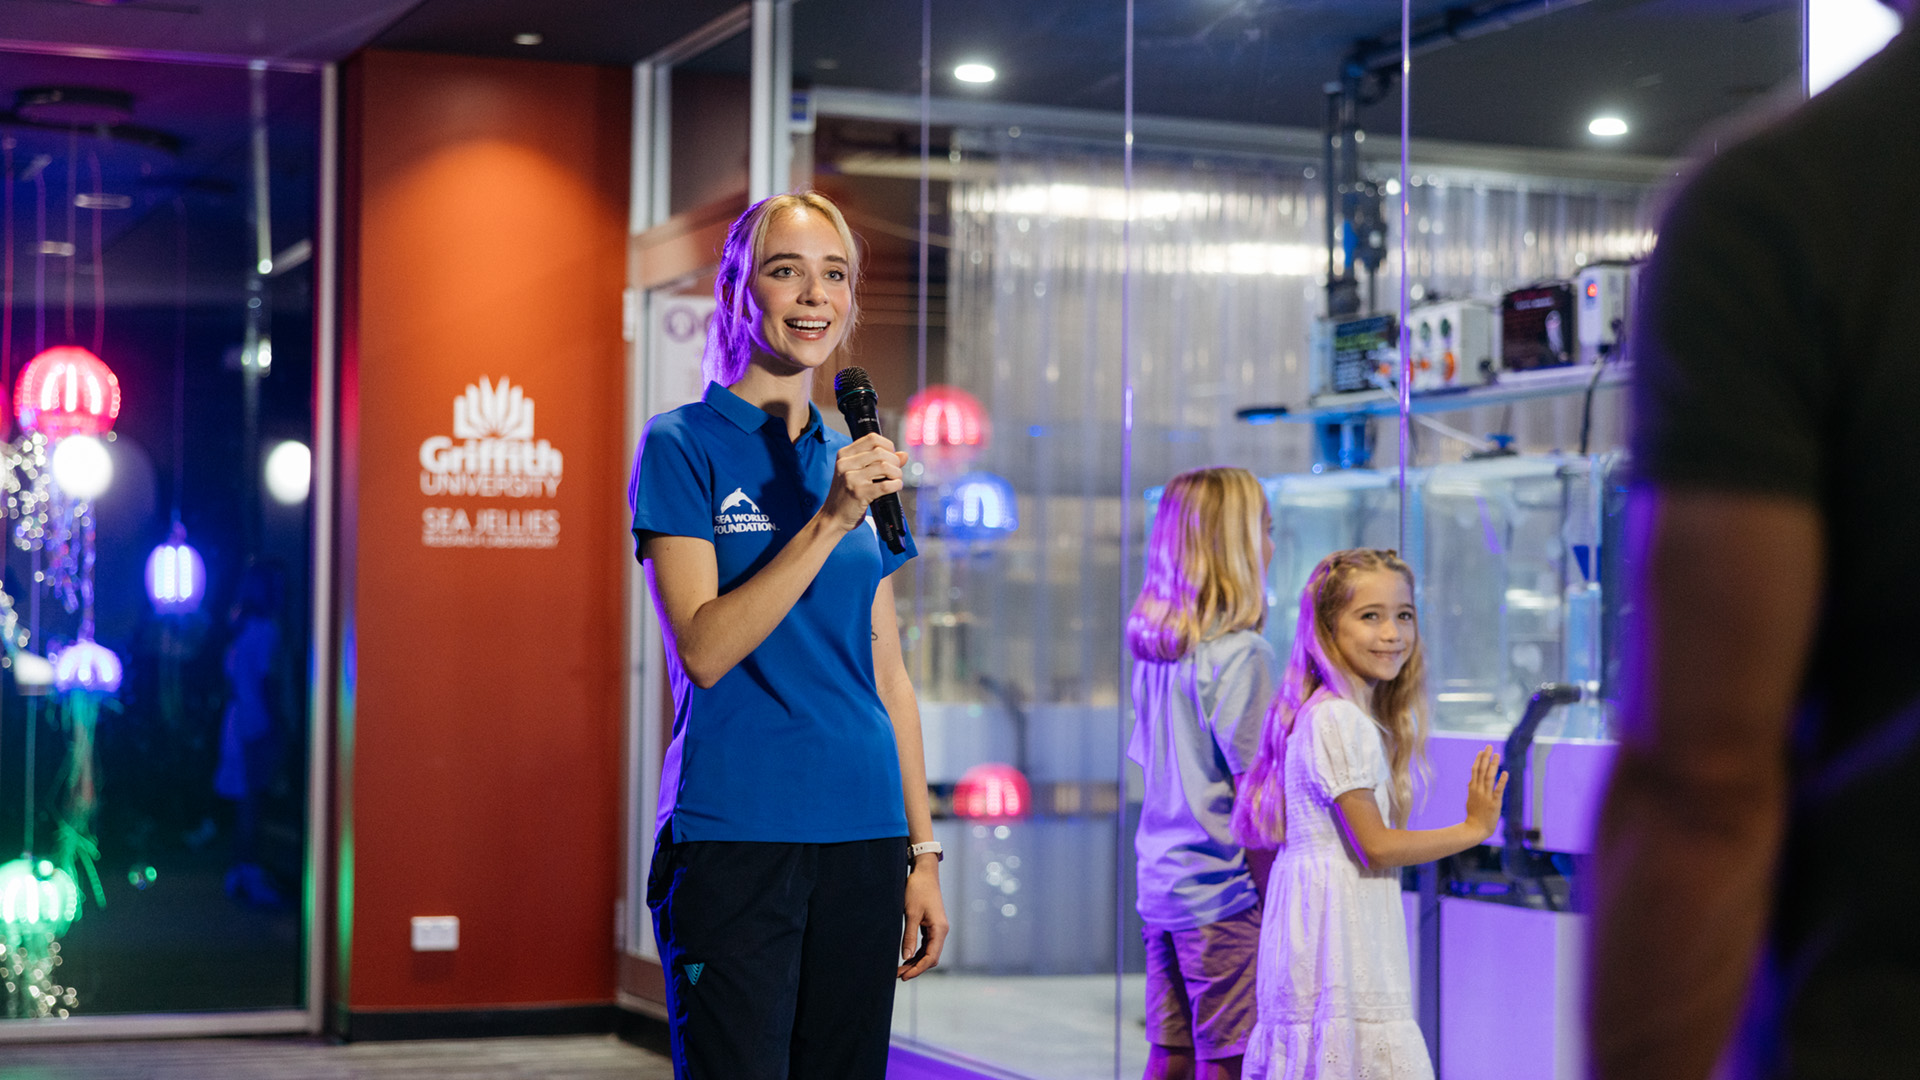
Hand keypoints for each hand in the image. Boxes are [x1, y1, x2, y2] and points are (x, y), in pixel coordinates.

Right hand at [823, 433, 906, 532]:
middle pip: (881, 452)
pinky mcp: (859, 493)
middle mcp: (845, 464)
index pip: (872, 438)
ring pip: (885, 466)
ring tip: (896, 480)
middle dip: (895, 461)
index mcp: (844, 455)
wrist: (832, 517)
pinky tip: (895, 487)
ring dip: (897, 474)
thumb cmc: (847, 495)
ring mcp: (851, 478)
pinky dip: (896, 485)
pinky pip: (886, 485)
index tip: (892, 455)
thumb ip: (879, 461)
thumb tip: (904, 455)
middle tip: (896, 471)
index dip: (888, 445)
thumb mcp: (858, 473)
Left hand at [898, 861, 947, 979]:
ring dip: (915, 961)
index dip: (918, 969)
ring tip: (900, 969)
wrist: (924, 873)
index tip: (904, 976)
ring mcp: (937, 928)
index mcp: (939, 929)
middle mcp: (941, 931)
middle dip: (916, 968)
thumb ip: (909, 936)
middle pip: (931, 957)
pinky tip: (906, 957)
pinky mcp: (931, 925)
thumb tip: (906, 957)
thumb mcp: (911, 913)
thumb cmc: (918, 890)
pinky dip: (917, 952)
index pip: (931, 957)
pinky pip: (926, 944)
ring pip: (928, 952)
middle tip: (898, 975)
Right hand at [1464, 745, 1508, 841]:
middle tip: (1489, 746)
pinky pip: (1498, 790)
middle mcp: (1479, 790)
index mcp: (1473, 789)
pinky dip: (1501, 781)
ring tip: (1497, 755)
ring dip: (1493, 765)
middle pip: (1481, 770)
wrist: (1475, 829)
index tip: (1482, 751)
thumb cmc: (1473, 816)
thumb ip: (1471, 790)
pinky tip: (1505, 773)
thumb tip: (1469, 782)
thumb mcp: (1470, 800)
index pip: (1475, 771)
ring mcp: (1486, 796)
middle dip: (1486, 758)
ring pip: (1489, 777)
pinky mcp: (1494, 803)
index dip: (1478, 760)